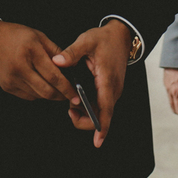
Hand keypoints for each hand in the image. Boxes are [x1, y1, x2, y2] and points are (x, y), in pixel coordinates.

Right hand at [0, 21, 76, 103]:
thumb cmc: (14, 35)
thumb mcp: (37, 36)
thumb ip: (54, 51)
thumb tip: (70, 65)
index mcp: (31, 51)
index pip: (53, 75)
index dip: (67, 87)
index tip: (76, 93)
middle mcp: (21, 67)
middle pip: (46, 90)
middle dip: (61, 96)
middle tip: (70, 96)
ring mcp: (12, 78)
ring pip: (37, 95)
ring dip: (50, 96)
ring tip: (58, 91)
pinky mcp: (6, 86)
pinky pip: (27, 96)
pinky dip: (38, 94)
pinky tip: (42, 87)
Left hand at [53, 19, 132, 146]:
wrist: (121, 36)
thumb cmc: (105, 39)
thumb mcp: (86, 41)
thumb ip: (71, 52)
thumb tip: (56, 62)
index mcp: (107, 80)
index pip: (106, 108)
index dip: (101, 126)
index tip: (96, 141)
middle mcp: (113, 89)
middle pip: (103, 115)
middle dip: (85, 120)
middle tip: (69, 111)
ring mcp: (113, 91)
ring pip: (102, 112)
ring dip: (86, 114)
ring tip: (70, 103)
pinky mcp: (111, 90)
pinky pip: (101, 105)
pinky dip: (89, 107)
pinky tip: (77, 100)